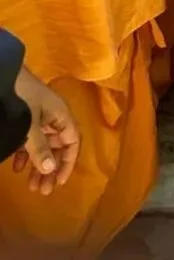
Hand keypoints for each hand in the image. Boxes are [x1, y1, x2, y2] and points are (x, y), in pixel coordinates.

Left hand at [12, 67, 80, 194]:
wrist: (5, 76)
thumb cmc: (22, 98)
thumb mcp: (29, 125)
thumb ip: (40, 148)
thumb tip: (50, 171)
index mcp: (61, 116)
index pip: (72, 142)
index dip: (68, 163)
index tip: (58, 182)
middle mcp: (53, 119)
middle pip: (57, 148)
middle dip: (51, 170)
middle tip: (42, 191)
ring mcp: (39, 119)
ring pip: (44, 147)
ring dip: (38, 166)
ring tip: (30, 186)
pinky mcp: (26, 120)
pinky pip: (31, 141)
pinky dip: (26, 155)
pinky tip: (18, 168)